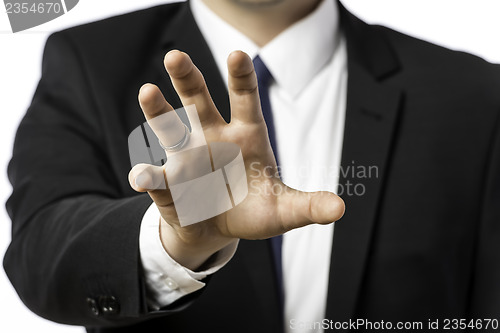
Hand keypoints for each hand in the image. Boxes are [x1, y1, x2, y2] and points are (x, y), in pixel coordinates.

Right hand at [129, 50, 344, 269]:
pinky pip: (157, 179)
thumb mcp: (283, 211)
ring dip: (158, 111)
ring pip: (170, 129)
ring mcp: (187, 158)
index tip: (238, 53)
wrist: (220, 228)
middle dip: (188, 78)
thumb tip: (339, 209)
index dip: (242, 77)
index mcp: (245, 136)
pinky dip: (148, 177)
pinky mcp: (169, 185)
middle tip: (175, 55)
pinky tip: (142, 177)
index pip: (245, 99)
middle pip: (198, 101)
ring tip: (147, 91)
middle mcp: (212, 138)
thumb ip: (307, 206)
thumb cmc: (254, 210)